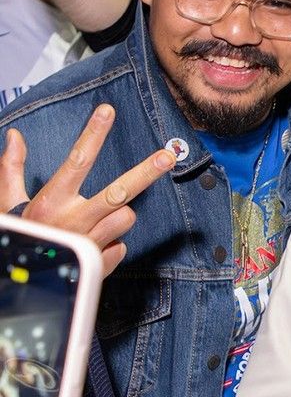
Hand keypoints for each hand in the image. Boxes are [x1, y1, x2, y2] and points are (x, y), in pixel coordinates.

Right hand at [1, 104, 175, 276]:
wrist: (19, 285)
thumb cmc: (18, 236)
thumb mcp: (6, 203)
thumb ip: (11, 169)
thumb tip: (14, 136)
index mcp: (51, 202)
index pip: (77, 161)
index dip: (93, 134)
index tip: (107, 111)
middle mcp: (73, 221)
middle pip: (119, 192)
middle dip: (146, 172)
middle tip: (168, 155)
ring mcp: (90, 244)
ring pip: (126, 217)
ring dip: (117, 217)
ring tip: (95, 223)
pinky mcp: (101, 265)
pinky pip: (122, 246)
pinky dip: (112, 245)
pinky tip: (93, 247)